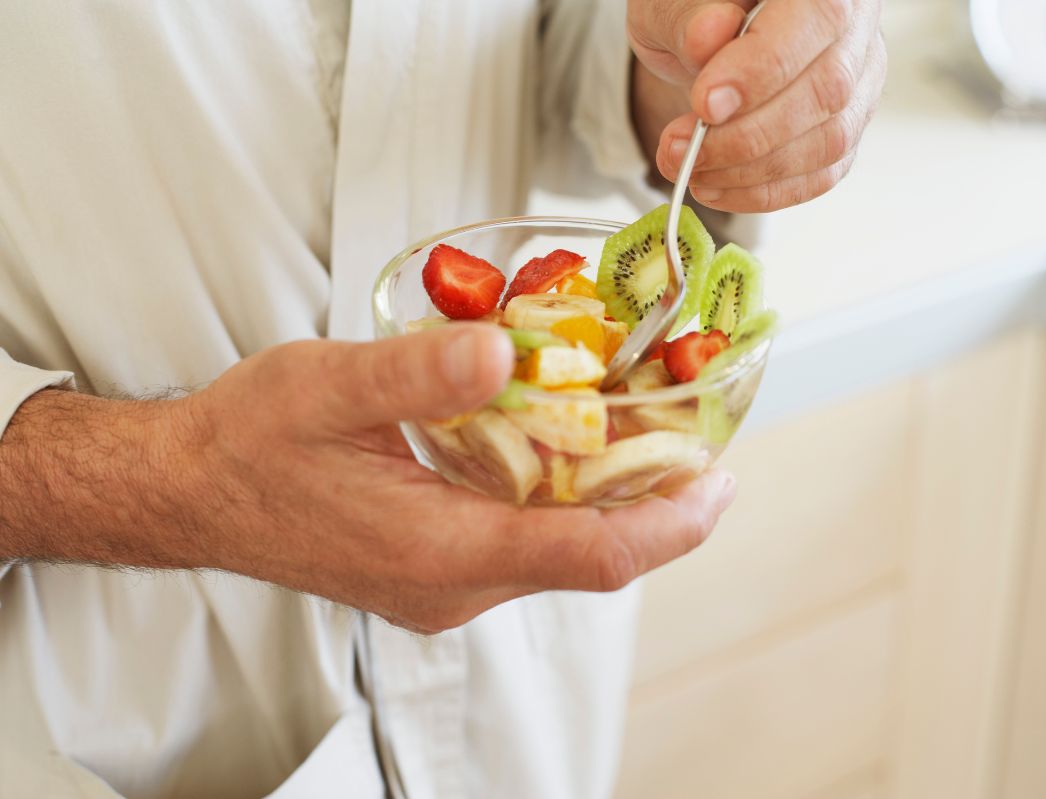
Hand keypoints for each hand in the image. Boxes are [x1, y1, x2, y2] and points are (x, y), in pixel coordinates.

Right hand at [176, 324, 735, 632]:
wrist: (193, 491)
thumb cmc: (249, 442)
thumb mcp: (325, 386)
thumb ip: (417, 375)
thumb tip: (507, 351)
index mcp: (437, 552)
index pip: (590, 556)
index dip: (670, 521)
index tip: (720, 482)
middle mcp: (453, 586)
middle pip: (591, 556)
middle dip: (657, 503)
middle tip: (699, 434)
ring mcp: (446, 585)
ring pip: (562, 549)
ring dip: (614, 498)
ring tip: (651, 430)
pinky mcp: (438, 569)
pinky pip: (527, 540)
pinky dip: (566, 497)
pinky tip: (573, 444)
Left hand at [627, 0, 885, 211]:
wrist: (707, 33)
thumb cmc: (697, 10)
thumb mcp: (674, 0)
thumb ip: (690, 14)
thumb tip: (709, 37)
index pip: (816, 20)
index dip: (760, 71)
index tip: (704, 105)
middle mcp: (857, 26)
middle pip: (827, 90)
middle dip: (746, 136)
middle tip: (681, 147)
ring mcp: (860, 80)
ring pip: (829, 141)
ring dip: (751, 171)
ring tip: (690, 167)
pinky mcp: (845, 127)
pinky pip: (821, 174)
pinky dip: (765, 192)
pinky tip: (717, 186)